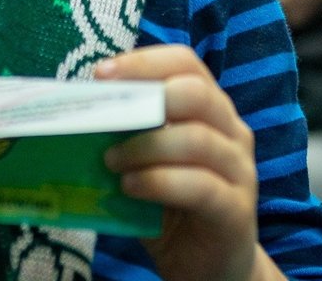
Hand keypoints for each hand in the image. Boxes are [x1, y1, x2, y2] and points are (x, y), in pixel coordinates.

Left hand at [97, 47, 279, 280]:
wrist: (210, 266)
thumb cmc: (172, 205)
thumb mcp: (148, 161)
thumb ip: (129, 134)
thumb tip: (80, 112)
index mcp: (211, 109)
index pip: (186, 63)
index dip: (144, 62)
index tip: (101, 74)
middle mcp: (232, 132)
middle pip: (196, 93)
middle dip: (146, 98)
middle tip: (105, 118)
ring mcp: (240, 171)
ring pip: (197, 139)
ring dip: (144, 146)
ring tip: (110, 161)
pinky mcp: (236, 211)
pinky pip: (199, 186)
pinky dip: (158, 181)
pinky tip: (130, 187)